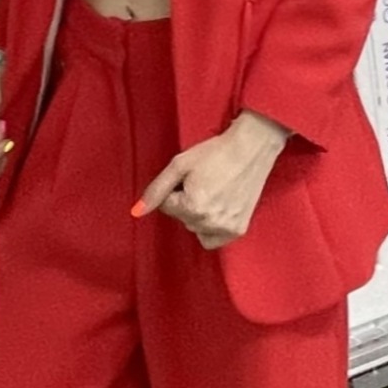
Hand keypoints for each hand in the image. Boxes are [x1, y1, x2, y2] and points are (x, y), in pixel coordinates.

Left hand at [136, 112, 287, 252]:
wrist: (251, 148)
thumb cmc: (215, 152)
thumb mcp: (179, 165)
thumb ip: (156, 190)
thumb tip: (136, 212)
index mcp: (192, 206)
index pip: (166, 207)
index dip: (175, 190)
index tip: (191, 177)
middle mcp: (209, 222)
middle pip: (181, 219)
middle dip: (185, 203)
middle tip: (203, 182)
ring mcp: (226, 228)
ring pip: (195, 229)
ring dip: (197, 216)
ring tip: (213, 193)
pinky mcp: (239, 230)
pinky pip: (213, 240)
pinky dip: (211, 228)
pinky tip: (218, 209)